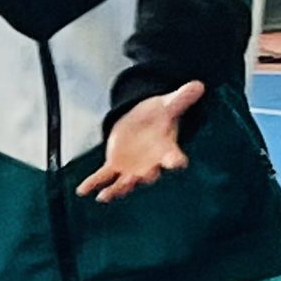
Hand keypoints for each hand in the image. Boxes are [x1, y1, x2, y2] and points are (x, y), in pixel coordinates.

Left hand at [77, 82, 205, 204]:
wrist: (144, 123)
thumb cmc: (160, 117)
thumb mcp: (169, 105)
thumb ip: (182, 98)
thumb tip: (199, 84)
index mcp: (166, 151)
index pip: (174, 157)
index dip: (176, 160)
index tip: (179, 162)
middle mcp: (150, 165)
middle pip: (149, 174)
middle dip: (144, 177)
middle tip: (142, 178)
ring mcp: (132, 169)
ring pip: (124, 182)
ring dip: (116, 189)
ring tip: (105, 196)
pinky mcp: (115, 166)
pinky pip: (103, 177)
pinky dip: (93, 184)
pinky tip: (82, 191)